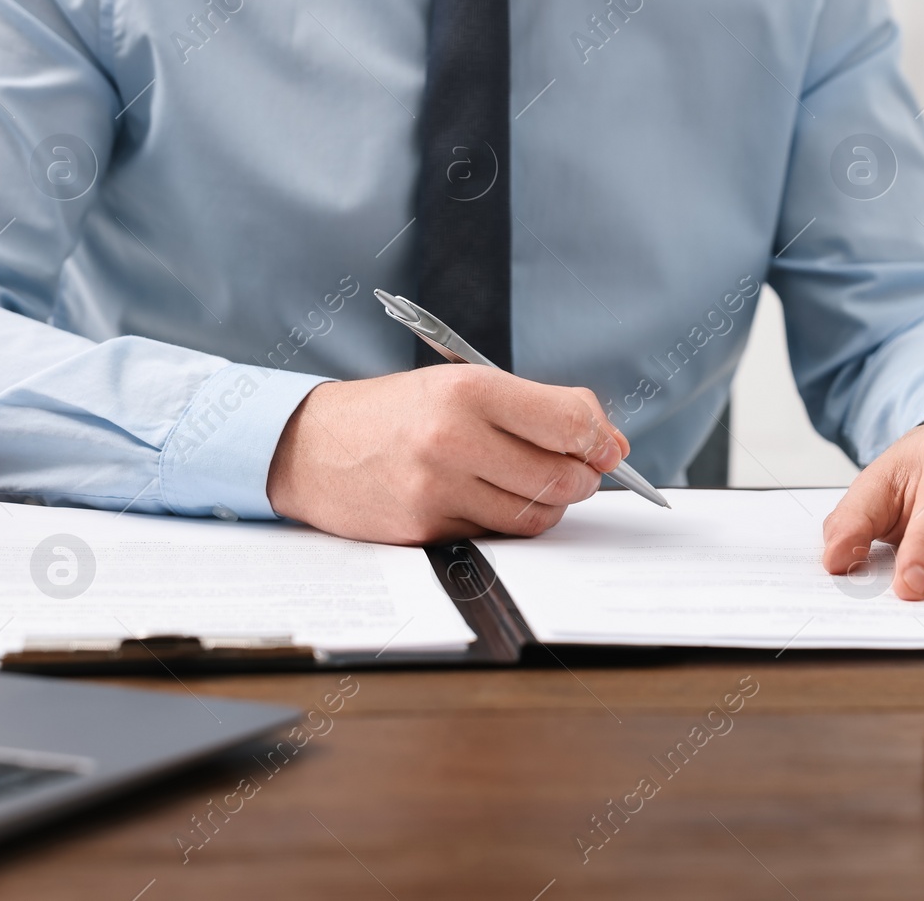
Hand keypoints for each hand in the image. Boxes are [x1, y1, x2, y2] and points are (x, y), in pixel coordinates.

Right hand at [266, 365, 629, 543]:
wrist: (311, 446)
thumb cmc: (399, 413)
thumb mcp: (463, 386)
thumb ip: (538, 410)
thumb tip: (612, 444)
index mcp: (469, 390)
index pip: (570, 422)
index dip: (599, 439)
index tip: (604, 446)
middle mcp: (452, 438)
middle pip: (562, 477)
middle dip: (582, 478)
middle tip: (576, 470)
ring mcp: (437, 489)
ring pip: (536, 516)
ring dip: (549, 506)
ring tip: (529, 484)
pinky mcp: (425, 529)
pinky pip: (497, 536)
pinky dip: (506, 523)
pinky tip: (486, 499)